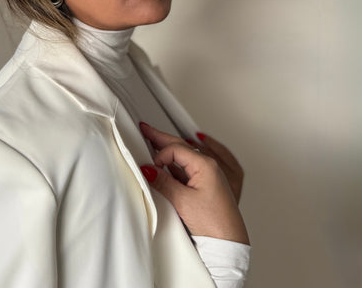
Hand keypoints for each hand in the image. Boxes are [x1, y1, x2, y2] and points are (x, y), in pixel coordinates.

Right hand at [139, 123, 248, 244]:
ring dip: (169, 149)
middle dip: (162, 138)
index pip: (176, 149)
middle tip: (146, 130)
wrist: (229, 244)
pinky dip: (176, 163)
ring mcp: (209, 176)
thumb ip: (163, 182)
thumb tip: (148, 169)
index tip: (150, 168)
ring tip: (155, 141)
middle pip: (181, 146)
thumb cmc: (214, 225)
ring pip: (185, 156)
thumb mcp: (183, 202)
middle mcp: (209, 167)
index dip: (160, 156)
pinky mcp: (207, 187)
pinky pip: (189, 168)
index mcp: (206, 165)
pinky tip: (169, 164)